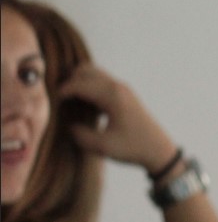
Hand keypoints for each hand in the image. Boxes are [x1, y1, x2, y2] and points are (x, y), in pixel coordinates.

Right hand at [57, 63, 176, 172]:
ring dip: (80, 83)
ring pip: (94, 74)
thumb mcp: (102, 146)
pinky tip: (87, 106)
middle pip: (86, 71)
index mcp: (112, 96)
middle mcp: (118, 87)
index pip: (79, 84)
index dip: (63, 92)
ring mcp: (123, 89)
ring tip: (72, 103)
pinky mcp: (126, 94)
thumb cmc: (133, 148)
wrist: (159, 150)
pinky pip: (102, 82)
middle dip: (70, 82)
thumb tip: (70, 125)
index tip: (53, 104)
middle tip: (61, 102)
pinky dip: (90, 87)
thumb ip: (80, 134)